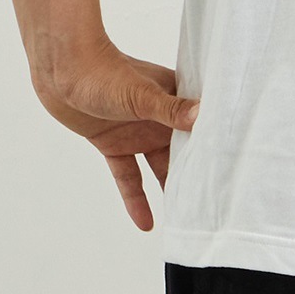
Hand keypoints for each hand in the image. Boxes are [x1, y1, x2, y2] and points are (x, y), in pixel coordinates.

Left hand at [31, 40, 198, 231]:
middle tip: (214, 206)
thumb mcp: (140, 95)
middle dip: (196, 176)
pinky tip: (146, 223)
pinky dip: (136, 199)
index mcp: (175, 98)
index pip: (201, 128)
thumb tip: (203, 117)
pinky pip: (128, 177)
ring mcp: (137, 133)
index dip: (215, 149)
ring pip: (158, 168)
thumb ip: (170, 109)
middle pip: (183, 152)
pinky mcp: (114, 145)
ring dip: (169, 189)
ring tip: (186, 220)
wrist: (61, 70)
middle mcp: (160, 118)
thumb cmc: (103, 71)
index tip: (233, 173)